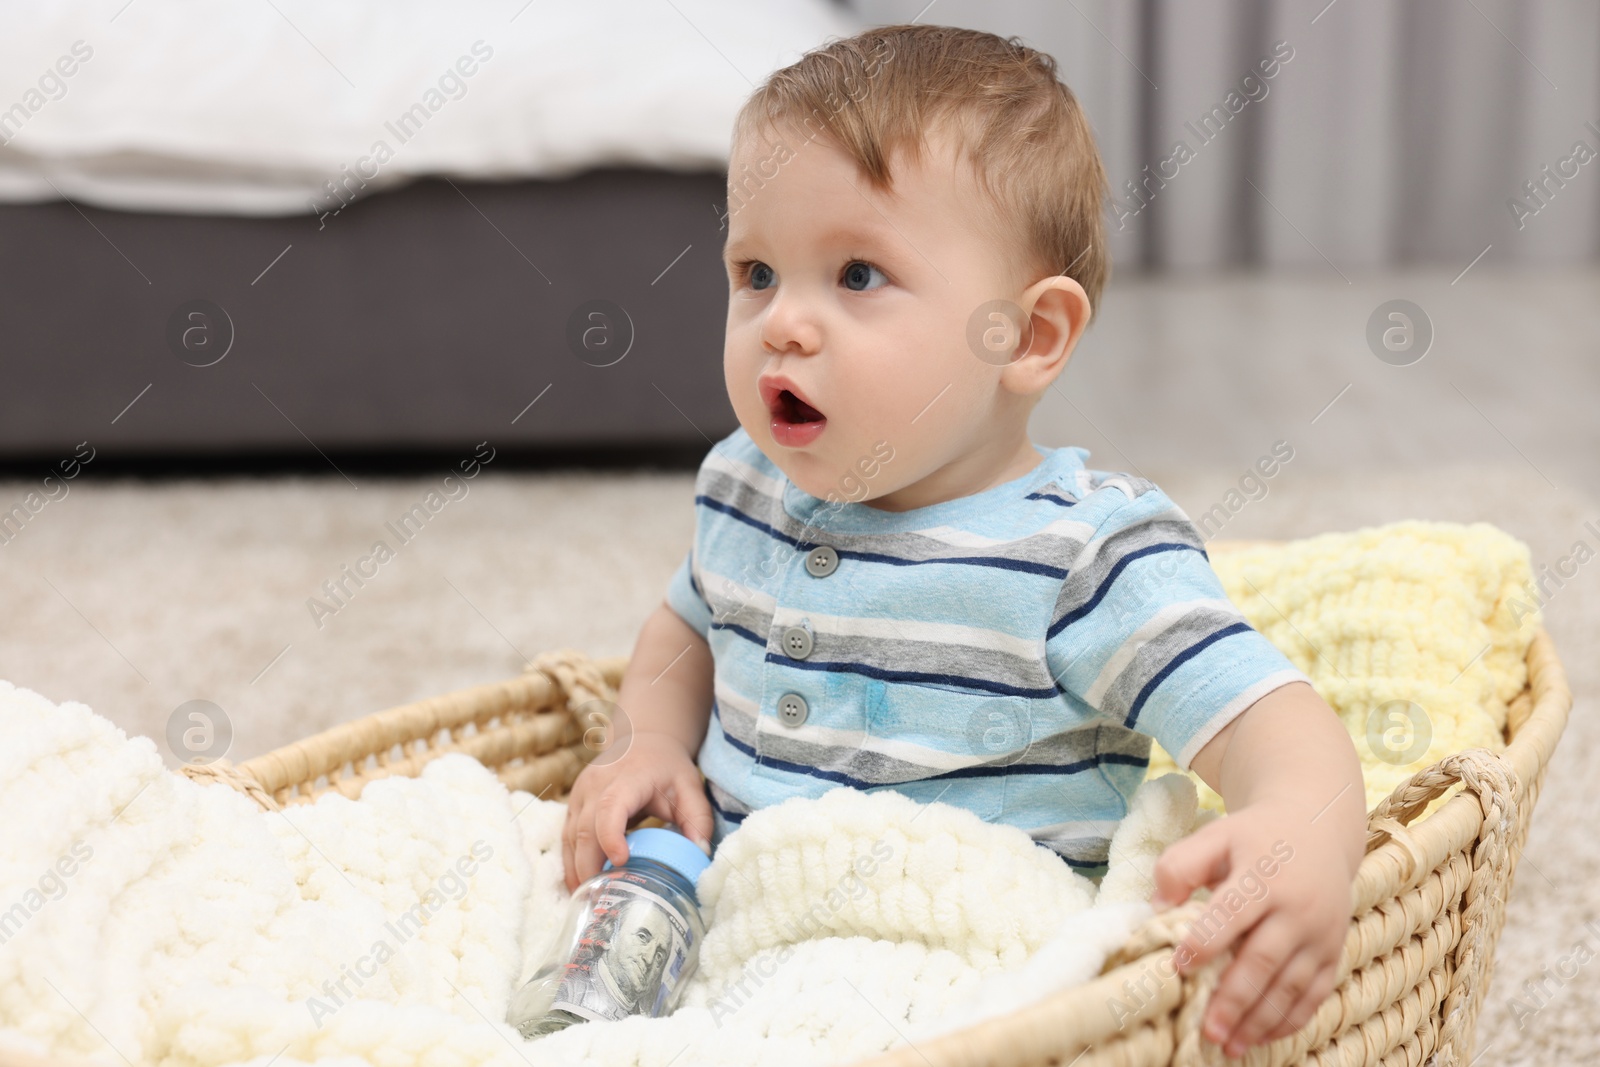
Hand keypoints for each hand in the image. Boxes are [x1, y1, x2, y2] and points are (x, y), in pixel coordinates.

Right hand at [560, 730, 713, 892]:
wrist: (641, 740)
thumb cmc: (666, 767)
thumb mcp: (690, 787)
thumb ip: (699, 819)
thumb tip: (700, 855)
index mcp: (627, 777)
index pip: (610, 806)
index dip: (610, 835)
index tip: (621, 861)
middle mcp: (596, 784)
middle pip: (585, 828)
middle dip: (589, 865)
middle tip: (601, 897)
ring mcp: (581, 794)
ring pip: (571, 835)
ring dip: (576, 868)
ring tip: (588, 899)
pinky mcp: (574, 805)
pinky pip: (568, 836)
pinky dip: (572, 861)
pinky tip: (581, 884)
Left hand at [1150, 801, 1353, 1057]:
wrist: (1317, 830)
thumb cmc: (1253, 838)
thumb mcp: (1215, 835)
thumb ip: (1180, 865)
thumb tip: (1157, 908)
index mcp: (1264, 875)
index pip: (1232, 913)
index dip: (1206, 941)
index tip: (1179, 967)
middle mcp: (1298, 908)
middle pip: (1264, 959)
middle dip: (1234, 999)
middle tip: (1207, 1031)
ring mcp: (1321, 934)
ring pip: (1291, 985)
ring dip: (1260, 1020)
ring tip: (1229, 1046)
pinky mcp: (1334, 952)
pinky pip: (1315, 994)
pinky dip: (1290, 1020)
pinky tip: (1261, 1038)